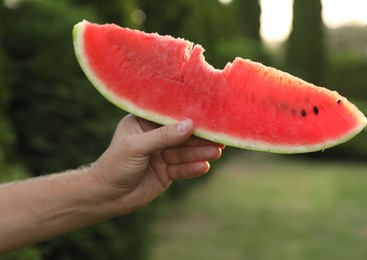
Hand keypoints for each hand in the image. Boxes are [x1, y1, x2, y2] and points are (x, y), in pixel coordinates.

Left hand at [90, 115, 222, 214]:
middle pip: (181, 135)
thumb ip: (163, 136)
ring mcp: (161, 155)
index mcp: (143, 123)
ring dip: (200, 152)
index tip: (208, 114)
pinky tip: (205, 166)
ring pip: (184, 152)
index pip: (169, 116)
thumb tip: (189, 125)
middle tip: (220, 136)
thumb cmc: (114, 166)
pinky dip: (192, 168)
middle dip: (199, 137)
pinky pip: (182, 168)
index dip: (187, 115)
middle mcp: (154, 137)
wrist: (106, 198)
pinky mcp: (166, 172)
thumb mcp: (137, 146)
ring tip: (217, 151)